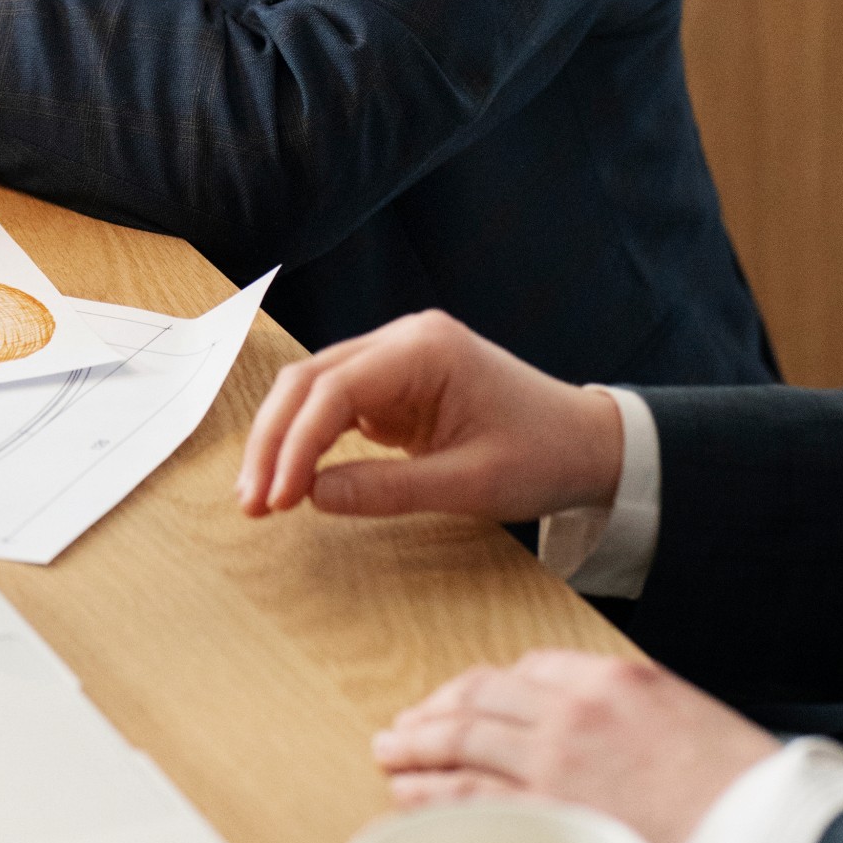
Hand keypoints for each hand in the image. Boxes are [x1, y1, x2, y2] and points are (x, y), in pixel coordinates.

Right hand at [236, 309, 623, 527]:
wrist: (590, 443)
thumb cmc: (543, 455)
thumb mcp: (470, 484)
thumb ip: (388, 489)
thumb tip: (312, 497)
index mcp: (425, 349)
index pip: (334, 389)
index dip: (296, 444)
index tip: (278, 498)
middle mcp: (403, 340)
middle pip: (308, 380)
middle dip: (274, 441)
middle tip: (252, 502)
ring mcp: (397, 358)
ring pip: (312, 391)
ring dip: (283, 442)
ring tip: (261, 499)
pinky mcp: (395, 384)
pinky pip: (334, 406)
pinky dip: (310, 443)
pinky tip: (293, 480)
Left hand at [374, 645, 774, 842]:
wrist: (766, 842)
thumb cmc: (745, 795)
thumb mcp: (693, 726)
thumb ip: (636, 722)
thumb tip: (608, 745)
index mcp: (615, 681)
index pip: (532, 670)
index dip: (488, 687)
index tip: (469, 702)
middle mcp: (576, 712)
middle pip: (482, 698)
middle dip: (437, 710)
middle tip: (408, 726)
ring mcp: (556, 765)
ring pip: (462, 741)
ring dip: (418, 746)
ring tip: (392, 752)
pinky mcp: (546, 819)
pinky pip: (468, 798)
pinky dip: (431, 794)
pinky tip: (410, 796)